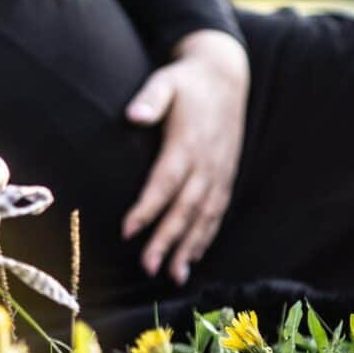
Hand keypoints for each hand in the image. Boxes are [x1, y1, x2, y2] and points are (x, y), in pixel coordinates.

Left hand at [122, 30, 249, 284]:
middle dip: (166, 239)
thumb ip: (150, 98)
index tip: (127, 231)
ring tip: (172, 276)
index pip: (166, 182)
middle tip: (147, 267)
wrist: (226, 76)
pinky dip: (206, 236)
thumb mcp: (166, 81)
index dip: (148, 208)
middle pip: (185, 208)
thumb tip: (133, 115)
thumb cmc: (187, 82)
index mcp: (188, 143)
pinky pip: (217, 212)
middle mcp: (207, 163)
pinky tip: (193, 257)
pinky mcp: (226, 176)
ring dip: (188, 247)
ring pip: (204, 217)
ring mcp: (220, 172)